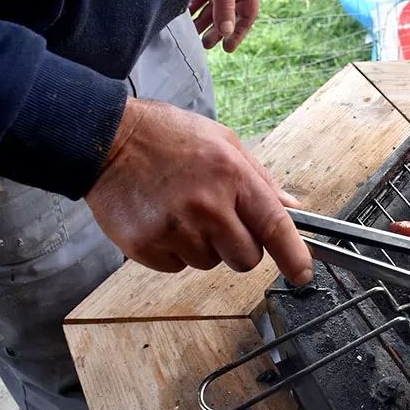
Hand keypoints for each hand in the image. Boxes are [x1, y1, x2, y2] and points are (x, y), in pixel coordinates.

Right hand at [85, 97, 312, 282]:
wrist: (108, 138)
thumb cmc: (169, 137)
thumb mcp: (225, 144)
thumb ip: (261, 180)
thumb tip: (292, 208)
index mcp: (232, 177)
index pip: (274, 226)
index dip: (293, 255)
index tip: (302, 272)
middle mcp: (206, 206)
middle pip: (245, 258)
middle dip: (239, 247)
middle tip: (219, 220)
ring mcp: (174, 228)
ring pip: (210, 264)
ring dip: (203, 247)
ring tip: (182, 211)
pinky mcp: (145, 245)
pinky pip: (176, 267)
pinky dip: (174, 252)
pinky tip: (162, 220)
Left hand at [189, 0, 258, 51]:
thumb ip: (225, 6)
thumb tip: (226, 32)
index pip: (247, 15)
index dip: (239, 32)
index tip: (228, 47)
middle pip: (229, 15)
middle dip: (218, 31)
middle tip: (207, 44)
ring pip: (214, 9)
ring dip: (205, 22)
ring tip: (195, 35)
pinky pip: (202, 0)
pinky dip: (195, 9)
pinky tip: (187, 18)